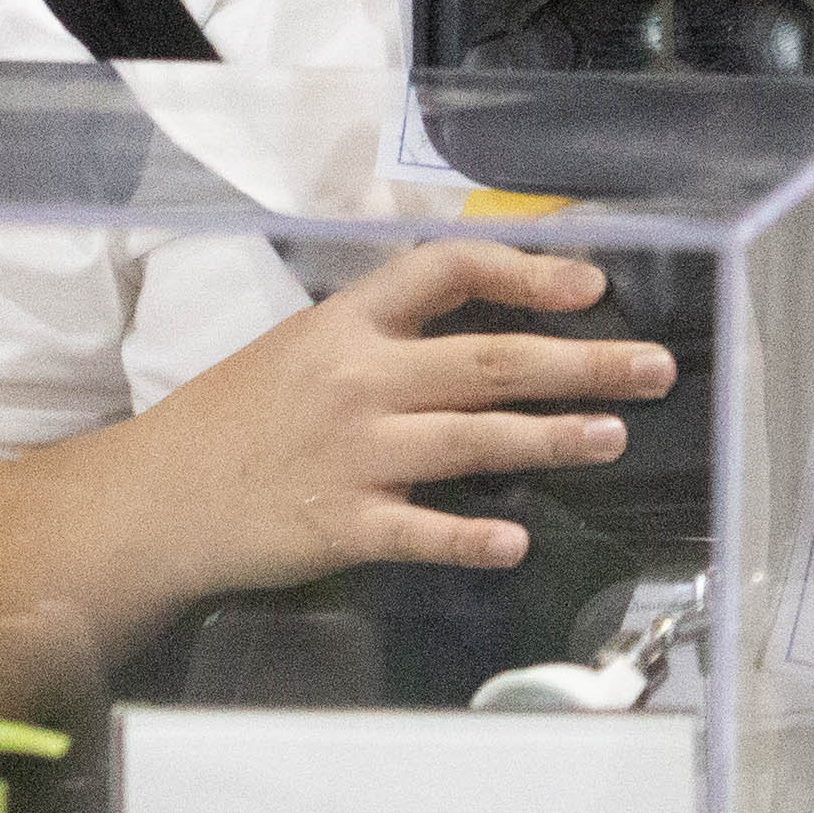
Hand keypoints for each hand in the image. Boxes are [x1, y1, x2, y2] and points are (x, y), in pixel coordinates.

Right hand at [107, 242, 663, 612]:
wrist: (160, 495)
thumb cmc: (233, 419)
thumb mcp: (299, 349)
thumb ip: (381, 339)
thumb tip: (477, 328)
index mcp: (347, 325)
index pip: (447, 271)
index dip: (525, 273)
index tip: (589, 287)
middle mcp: (358, 380)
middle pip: (488, 361)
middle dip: (581, 364)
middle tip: (653, 369)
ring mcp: (353, 454)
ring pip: (473, 440)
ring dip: (552, 438)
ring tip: (612, 437)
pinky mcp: (344, 524)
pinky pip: (421, 531)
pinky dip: (470, 537)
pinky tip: (515, 541)